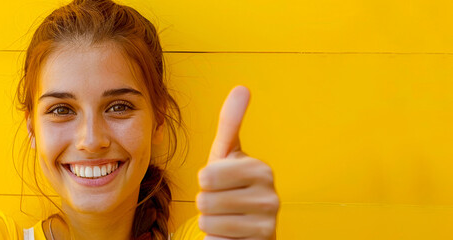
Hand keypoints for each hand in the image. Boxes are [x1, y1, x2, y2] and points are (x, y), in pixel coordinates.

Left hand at [196, 86, 279, 239]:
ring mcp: (267, 221)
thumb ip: (231, 122)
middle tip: (223, 202)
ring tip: (226, 217)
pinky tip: (231, 233)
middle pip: (206, 198)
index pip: (208, 175)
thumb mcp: (226, 155)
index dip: (206, 181)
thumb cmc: (231, 188)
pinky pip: (215, 238)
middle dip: (206, 203)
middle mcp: (270, 194)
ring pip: (208, 219)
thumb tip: (242, 87)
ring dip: (210, 221)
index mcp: (260, 168)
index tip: (221, 181)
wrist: (245, 228)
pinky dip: (215, 238)